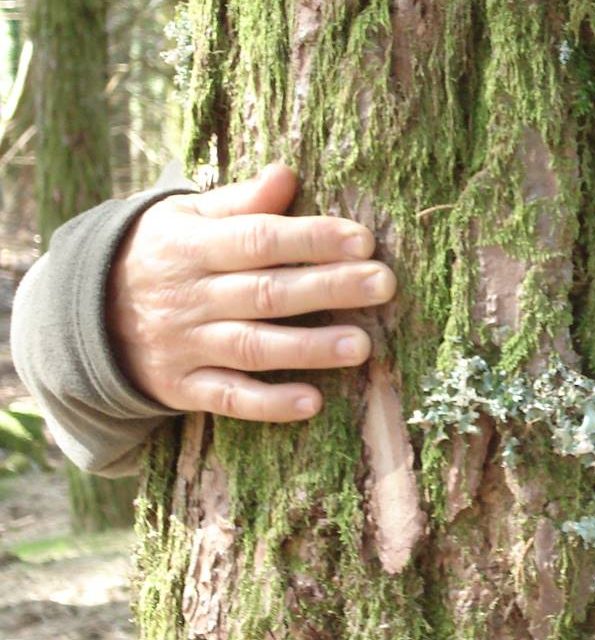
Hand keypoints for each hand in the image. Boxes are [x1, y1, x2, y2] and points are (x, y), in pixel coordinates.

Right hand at [108, 164, 395, 421]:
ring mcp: (187, 345)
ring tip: (361, 346)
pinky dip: (269, 404)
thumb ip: (240, 201)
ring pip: (253, 347)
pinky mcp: (184, 387)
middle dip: (328, 288)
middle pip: (267, 292)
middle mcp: (192, 297)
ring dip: (308, 348)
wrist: (84, 315)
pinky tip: (311, 402)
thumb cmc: (161, 254)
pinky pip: (229, 398)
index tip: (363, 240)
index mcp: (196, 247)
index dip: (311, 238)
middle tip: (384, 284)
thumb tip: (287, 173)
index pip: (260, 239)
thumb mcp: (185, 218)